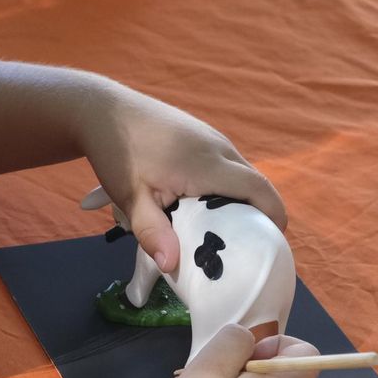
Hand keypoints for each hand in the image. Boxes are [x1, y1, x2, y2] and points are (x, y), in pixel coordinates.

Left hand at [76, 85, 287, 271]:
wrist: (104, 111)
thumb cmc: (117, 153)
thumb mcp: (130, 198)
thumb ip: (152, 232)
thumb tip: (172, 266)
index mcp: (209, 164)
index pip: (260, 190)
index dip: (274, 219)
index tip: (270, 246)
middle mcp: (220, 147)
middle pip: (256, 185)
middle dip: (256, 217)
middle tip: (240, 248)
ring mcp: (213, 138)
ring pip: (241, 175)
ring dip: (238, 202)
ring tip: (218, 231)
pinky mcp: (203, 135)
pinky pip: (227, 166)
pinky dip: (224, 188)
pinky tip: (199, 206)